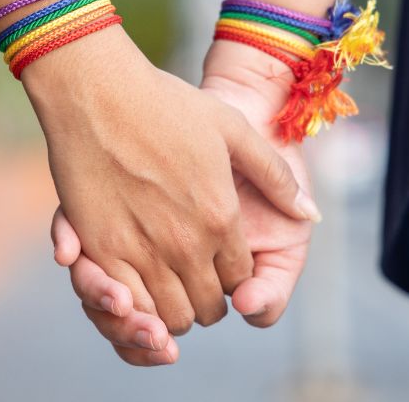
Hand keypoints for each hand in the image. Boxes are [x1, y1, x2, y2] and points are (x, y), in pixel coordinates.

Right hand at [24, 25, 317, 337]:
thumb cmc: (166, 104)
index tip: (221, 264)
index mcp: (221, 218)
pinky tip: (135, 286)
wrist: (98, 92)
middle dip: (206, 300)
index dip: (234, 278)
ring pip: (168, 317)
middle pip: (206, 309)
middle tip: (194, 278)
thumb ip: (275, 175)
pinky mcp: (100, 250)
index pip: (239, 280)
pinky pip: (127, 307)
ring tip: (166, 284)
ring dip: (172, 310)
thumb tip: (309, 212)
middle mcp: (185, 244)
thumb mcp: (233, 129)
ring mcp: (141, 250)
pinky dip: (135, 308)